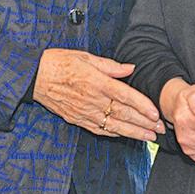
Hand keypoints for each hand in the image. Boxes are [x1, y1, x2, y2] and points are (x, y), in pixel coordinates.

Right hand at [32, 48, 163, 140]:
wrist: (34, 77)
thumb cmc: (59, 62)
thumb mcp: (85, 56)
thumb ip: (110, 65)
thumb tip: (130, 68)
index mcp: (96, 81)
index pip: (125, 96)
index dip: (142, 106)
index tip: (155, 113)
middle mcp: (92, 99)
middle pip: (123, 114)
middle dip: (144, 123)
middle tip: (160, 128)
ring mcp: (84, 112)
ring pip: (114, 125)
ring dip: (133, 132)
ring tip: (149, 137)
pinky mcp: (77, 119)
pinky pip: (99, 130)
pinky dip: (114, 134)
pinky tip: (126, 136)